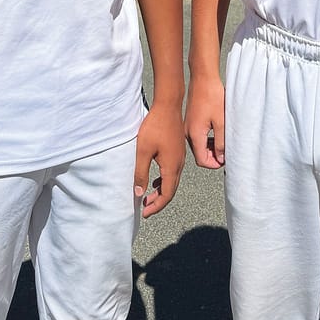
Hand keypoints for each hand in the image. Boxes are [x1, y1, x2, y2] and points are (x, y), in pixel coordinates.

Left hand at [134, 103, 184, 217]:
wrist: (168, 106)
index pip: (166, 194)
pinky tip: (155, 179)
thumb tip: (139, 193)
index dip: (156, 206)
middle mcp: (179, 164)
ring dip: (161, 191)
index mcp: (172, 167)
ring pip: (172, 181)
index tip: (145, 213)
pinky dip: (164, 180)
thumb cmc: (155, 126)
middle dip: (158, 202)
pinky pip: (173, 172)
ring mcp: (180, 157)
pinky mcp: (178, 150)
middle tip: (145, 208)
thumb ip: (141, 173)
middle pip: (170, 190)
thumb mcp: (143, 151)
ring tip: (148, 196)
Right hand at [184, 75, 224, 168]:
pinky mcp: (189, 120)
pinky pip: (197, 136)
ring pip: (198, 145)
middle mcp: (188, 132)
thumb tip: (221, 157)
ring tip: (222, 140)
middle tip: (225, 150)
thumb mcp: (221, 121)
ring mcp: (187, 126)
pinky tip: (215, 131)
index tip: (224, 159)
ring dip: (210, 147)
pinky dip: (206, 138)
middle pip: (199, 154)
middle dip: (213, 156)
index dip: (214, 163)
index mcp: (195, 134)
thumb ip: (221, 142)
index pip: (202, 160)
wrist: (202, 78)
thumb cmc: (212, 96)